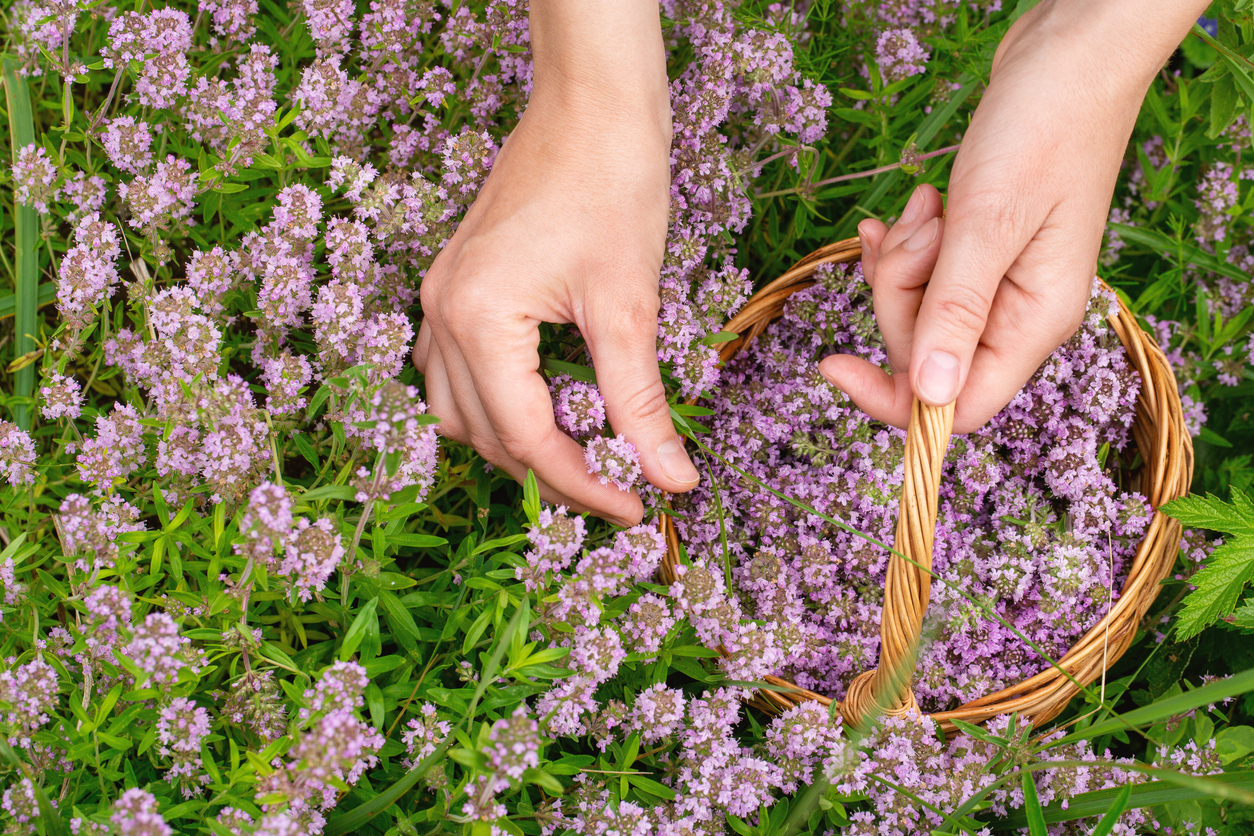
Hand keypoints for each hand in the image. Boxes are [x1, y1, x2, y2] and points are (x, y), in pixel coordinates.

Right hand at [413, 1, 698, 526]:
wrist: (591, 103)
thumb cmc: (612, 183)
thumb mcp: (630, 303)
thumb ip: (642, 402)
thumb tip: (670, 479)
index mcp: (478, 318)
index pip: (526, 437)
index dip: (583, 486)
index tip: (636, 508)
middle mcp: (441, 312)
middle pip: (485, 434)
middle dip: (551, 473)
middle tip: (617, 493)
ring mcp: (439, 296)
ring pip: (458, 411)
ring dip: (514, 446)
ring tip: (581, 463)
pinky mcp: (454, 284)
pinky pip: (455, 372)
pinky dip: (495, 406)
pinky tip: (544, 409)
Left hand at [820, 0, 1209, 432]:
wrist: (1068, 53)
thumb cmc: (1044, 128)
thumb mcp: (987, 223)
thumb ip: (955, 312)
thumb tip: (929, 398)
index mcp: (1035, 323)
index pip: (956, 405)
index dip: (891, 397)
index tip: (832, 362)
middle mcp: (1020, 315)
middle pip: (923, 350)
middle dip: (897, 294)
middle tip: (915, 233)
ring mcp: (1000, 283)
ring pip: (917, 307)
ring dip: (904, 257)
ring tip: (929, 204)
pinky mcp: (981, 252)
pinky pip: (923, 271)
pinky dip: (908, 241)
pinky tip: (914, 204)